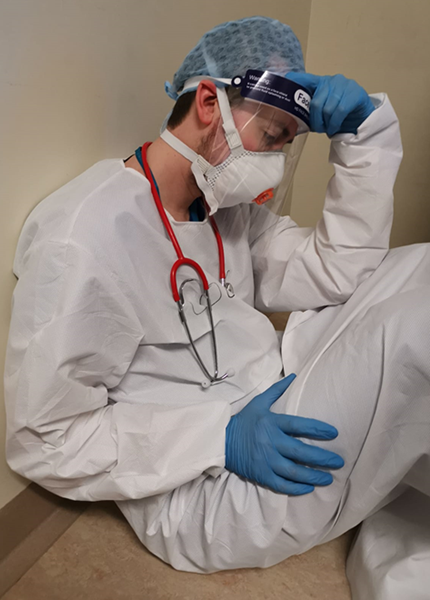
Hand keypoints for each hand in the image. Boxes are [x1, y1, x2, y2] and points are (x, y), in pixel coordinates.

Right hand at [225, 374, 343, 494]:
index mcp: (271, 423)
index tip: (334, 433)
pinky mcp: (260, 475)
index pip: (298, 425)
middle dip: (322, 458)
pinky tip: (308, 487)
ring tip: (328, 478)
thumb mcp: (259, 403)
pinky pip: (281, 485)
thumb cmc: (243, 421)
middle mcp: (270, 442)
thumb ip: (277, 390)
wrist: (220, 441)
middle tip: (338, 461)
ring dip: (313, 476)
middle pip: (300, 451)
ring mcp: (265, 460)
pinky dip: (296, 488)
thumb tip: (294, 376)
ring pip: (293, 471)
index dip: (317, 429)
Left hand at [286, 72, 374, 136]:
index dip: (293, 82)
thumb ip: (310, 110)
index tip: (283, 88)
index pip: (303, 79)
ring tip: (327, 129)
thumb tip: (292, 121)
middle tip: (316, 129)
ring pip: (327, 108)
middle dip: (314, 120)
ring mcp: (344, 85)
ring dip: (325, 124)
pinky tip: (334, 128)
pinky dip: (334, 123)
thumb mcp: (322, 111)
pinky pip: (339, 111)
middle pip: (315, 102)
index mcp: (320, 83)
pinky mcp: (355, 93)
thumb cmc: (339, 115)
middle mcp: (331, 80)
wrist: (363, 118)